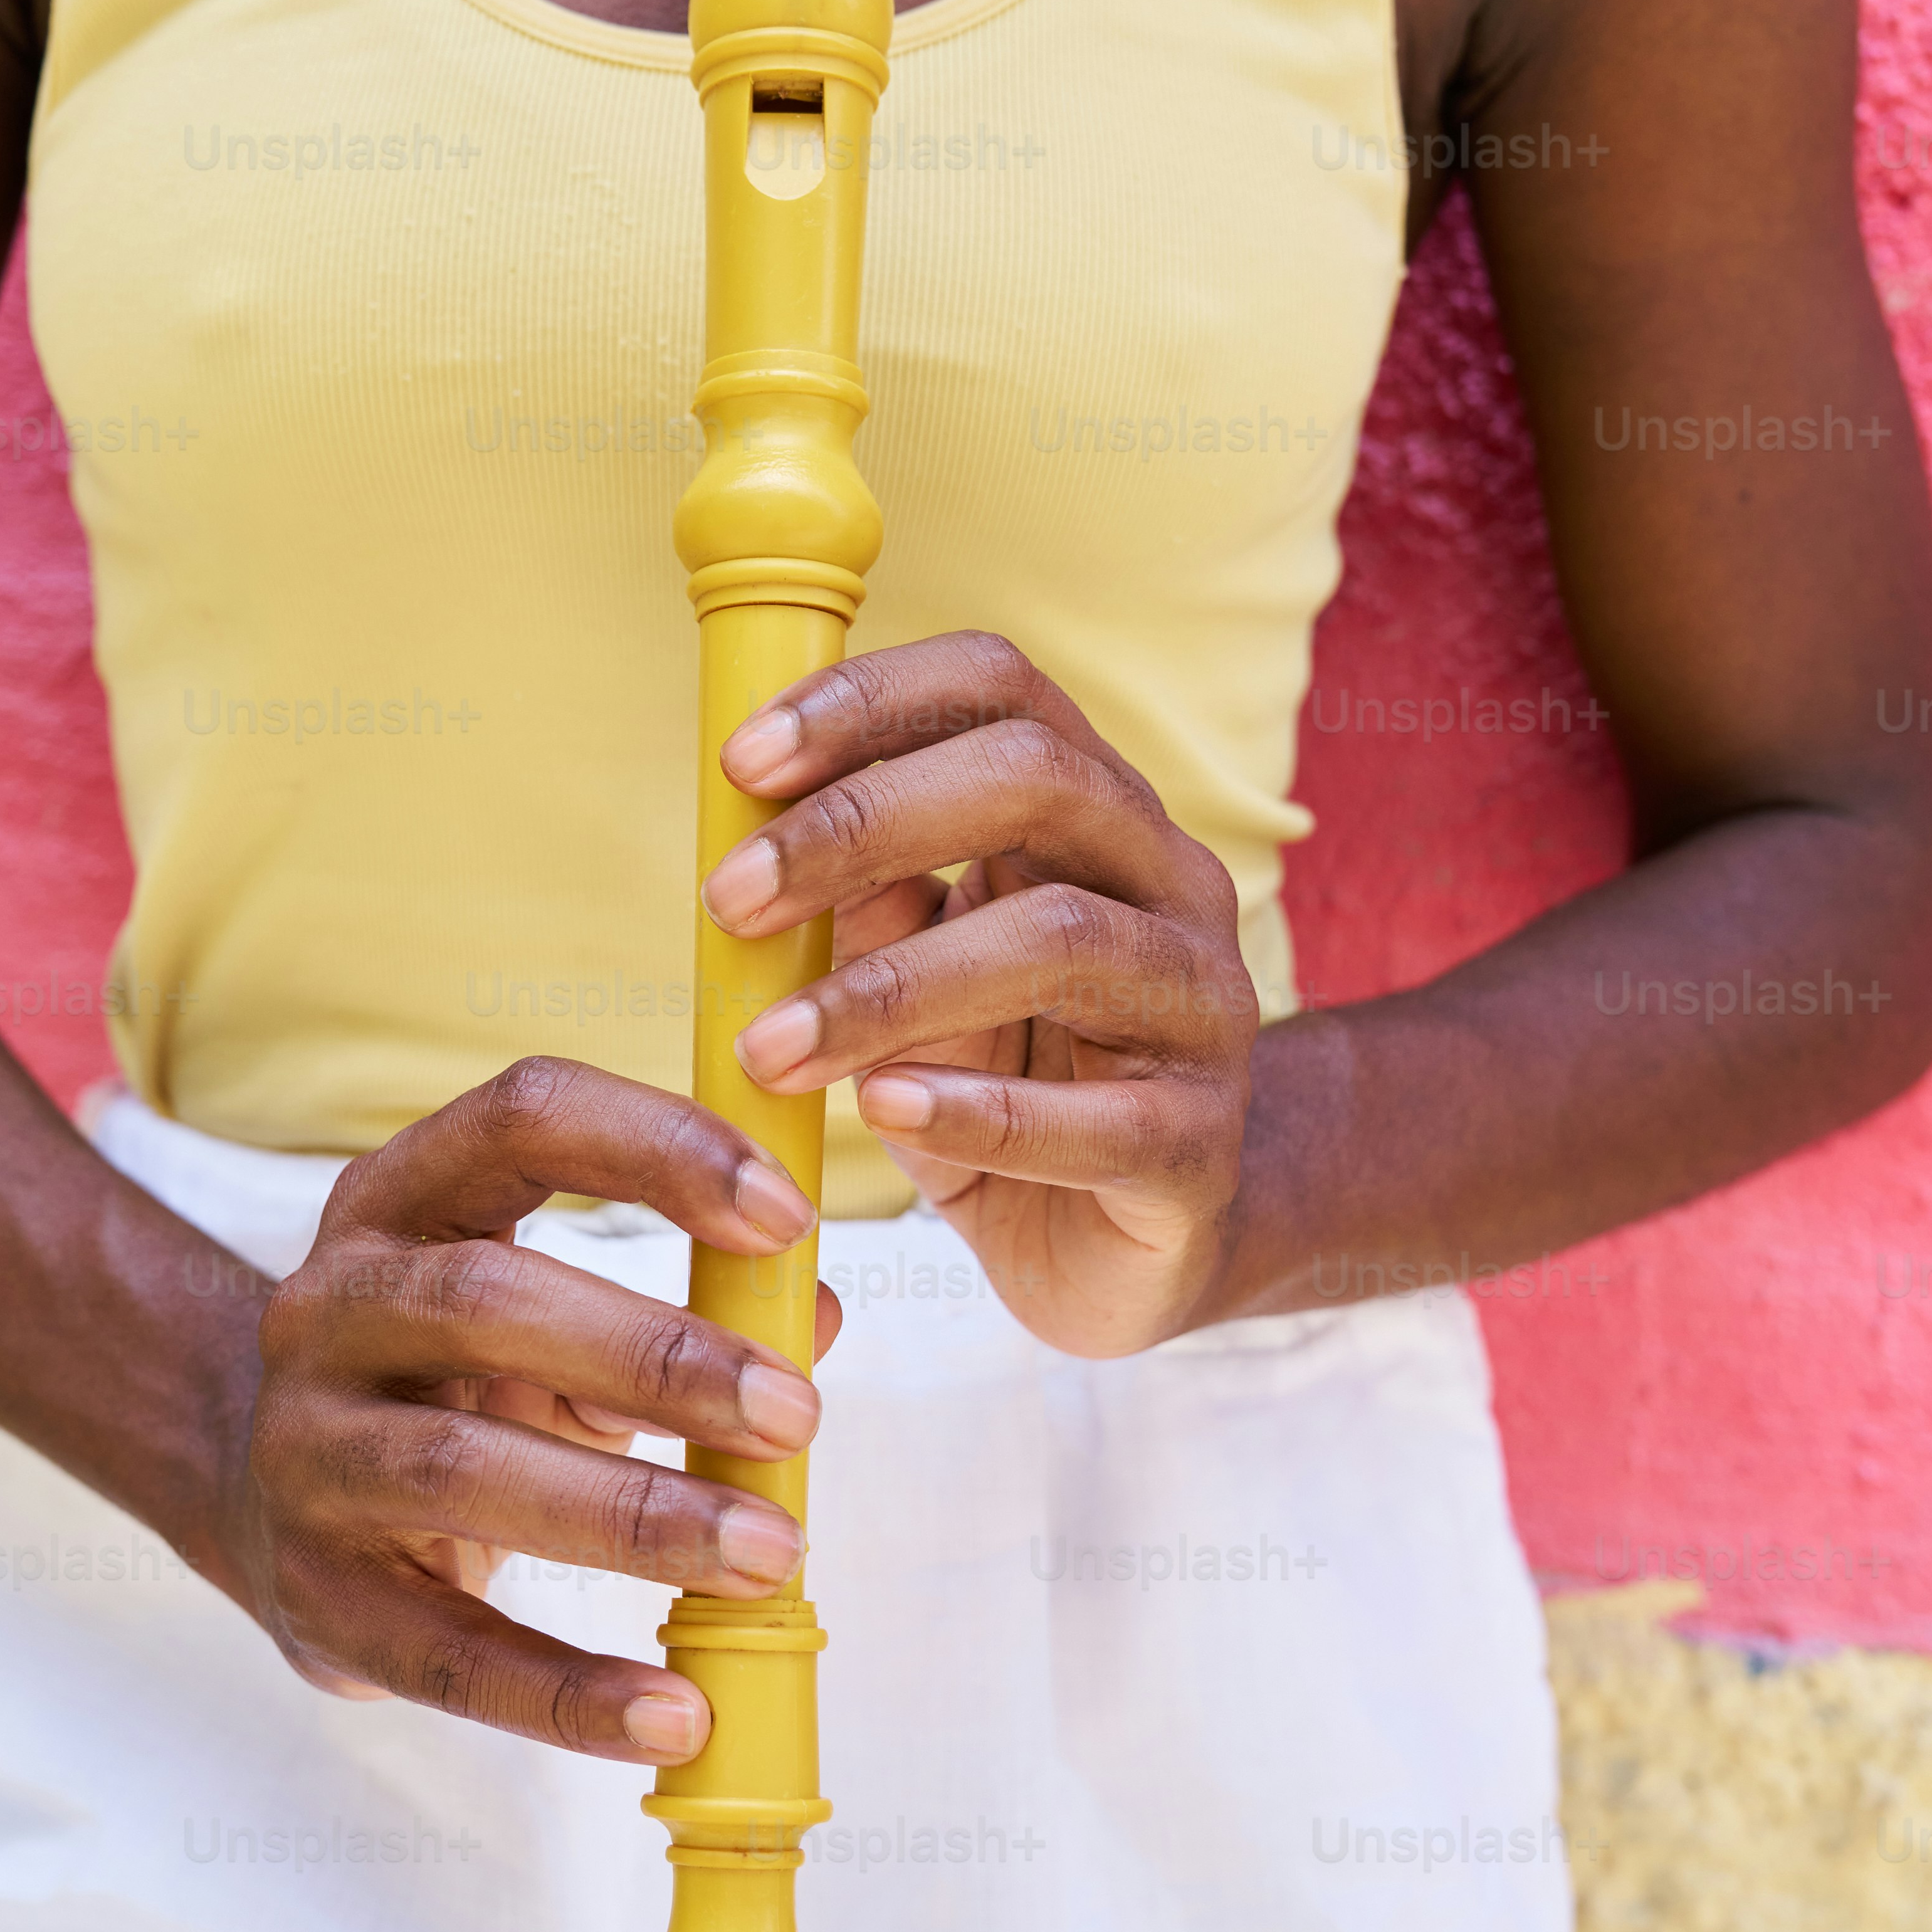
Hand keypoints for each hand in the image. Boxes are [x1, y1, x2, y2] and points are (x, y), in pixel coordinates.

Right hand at [225, 1059, 840, 1760]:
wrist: (266, 1500)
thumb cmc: (457, 1384)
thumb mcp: (551, 1316)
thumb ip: (687, 1305)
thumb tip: (824, 1315)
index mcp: (399, 1199)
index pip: (522, 1116)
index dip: (657, 1149)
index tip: (788, 1216)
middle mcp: (328, 1305)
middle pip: (485, 1299)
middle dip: (655, 1356)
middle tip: (796, 1416)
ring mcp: (304, 1449)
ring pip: (458, 1466)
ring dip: (632, 1514)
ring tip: (768, 1555)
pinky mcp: (313, 1595)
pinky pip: (447, 1650)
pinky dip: (568, 1691)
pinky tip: (677, 1710)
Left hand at [700, 635, 1257, 1357]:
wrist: (1118, 1244)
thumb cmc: (1002, 1080)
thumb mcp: (913, 980)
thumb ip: (864, 904)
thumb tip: (761, 844)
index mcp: (1093, 815)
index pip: (1000, 687)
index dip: (869, 700)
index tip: (740, 763)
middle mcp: (1168, 882)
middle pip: (1039, 778)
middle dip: (864, 821)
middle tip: (730, 899)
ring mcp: (1201, 1006)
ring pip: (1062, 937)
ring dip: (891, 987)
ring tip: (769, 1048)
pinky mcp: (1199, 1144)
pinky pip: (1098, 1117)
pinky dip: (977, 1112)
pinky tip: (882, 1108)